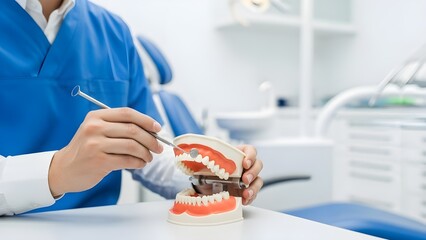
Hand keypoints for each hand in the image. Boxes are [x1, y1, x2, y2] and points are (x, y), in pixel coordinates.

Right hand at [48, 107, 163, 196]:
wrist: (64, 169)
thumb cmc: (86, 150)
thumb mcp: (96, 131)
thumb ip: (119, 127)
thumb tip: (151, 131)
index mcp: (96, 117)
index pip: (127, 113)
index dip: (146, 120)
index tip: (158, 128)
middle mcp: (94, 128)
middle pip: (133, 130)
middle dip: (151, 139)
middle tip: (158, 147)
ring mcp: (95, 145)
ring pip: (132, 146)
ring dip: (146, 153)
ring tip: (149, 157)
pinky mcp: (99, 161)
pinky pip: (127, 160)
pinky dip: (139, 162)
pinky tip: (140, 163)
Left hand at [193, 144, 263, 204]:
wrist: (205, 184)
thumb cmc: (209, 168)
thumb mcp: (207, 160)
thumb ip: (205, 155)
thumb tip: (193, 152)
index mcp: (238, 154)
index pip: (251, 150)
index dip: (251, 156)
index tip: (245, 163)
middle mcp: (246, 165)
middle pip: (258, 165)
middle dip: (253, 173)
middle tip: (244, 179)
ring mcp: (248, 178)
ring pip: (258, 180)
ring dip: (254, 187)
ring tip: (246, 194)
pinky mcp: (246, 190)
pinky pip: (253, 193)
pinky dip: (250, 198)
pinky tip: (244, 201)